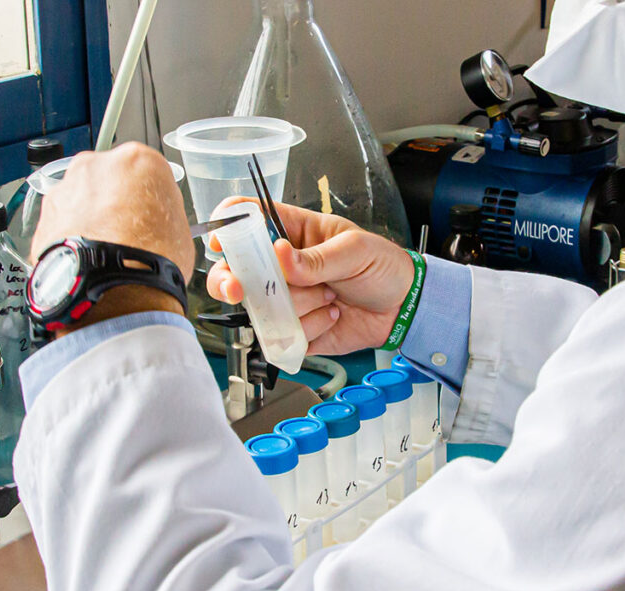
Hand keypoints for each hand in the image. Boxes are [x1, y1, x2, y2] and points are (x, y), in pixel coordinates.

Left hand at [31, 143, 194, 328]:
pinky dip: (70, 238)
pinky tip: (86, 259)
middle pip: (106, 180)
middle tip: (126, 233)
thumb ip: (162, 213)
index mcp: (136, 160)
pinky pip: (61, 224)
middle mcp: (96, 166)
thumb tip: (157, 223)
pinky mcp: (44, 217)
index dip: (148, 198)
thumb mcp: (180, 230)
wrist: (115, 287)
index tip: (149, 214)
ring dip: (89, 220)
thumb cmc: (150, 259)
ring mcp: (65, 189)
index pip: (145, 172)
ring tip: (105, 251)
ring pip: (79, 200)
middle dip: (112, 203)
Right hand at [206, 198, 413, 354]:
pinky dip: (311, 329)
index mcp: (292, 233)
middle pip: (234, 272)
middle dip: (229, 281)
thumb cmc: (382, 266)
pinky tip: (332, 317)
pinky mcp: (295, 331)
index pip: (249, 220)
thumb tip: (280, 255)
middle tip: (238, 289)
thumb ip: (317, 257)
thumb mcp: (355, 250)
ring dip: (299, 306)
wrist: (403, 307)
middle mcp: (282, 267)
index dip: (228, 227)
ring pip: (264, 308)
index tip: (221, 242)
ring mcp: (286, 300)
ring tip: (331, 296)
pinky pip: (285, 335)